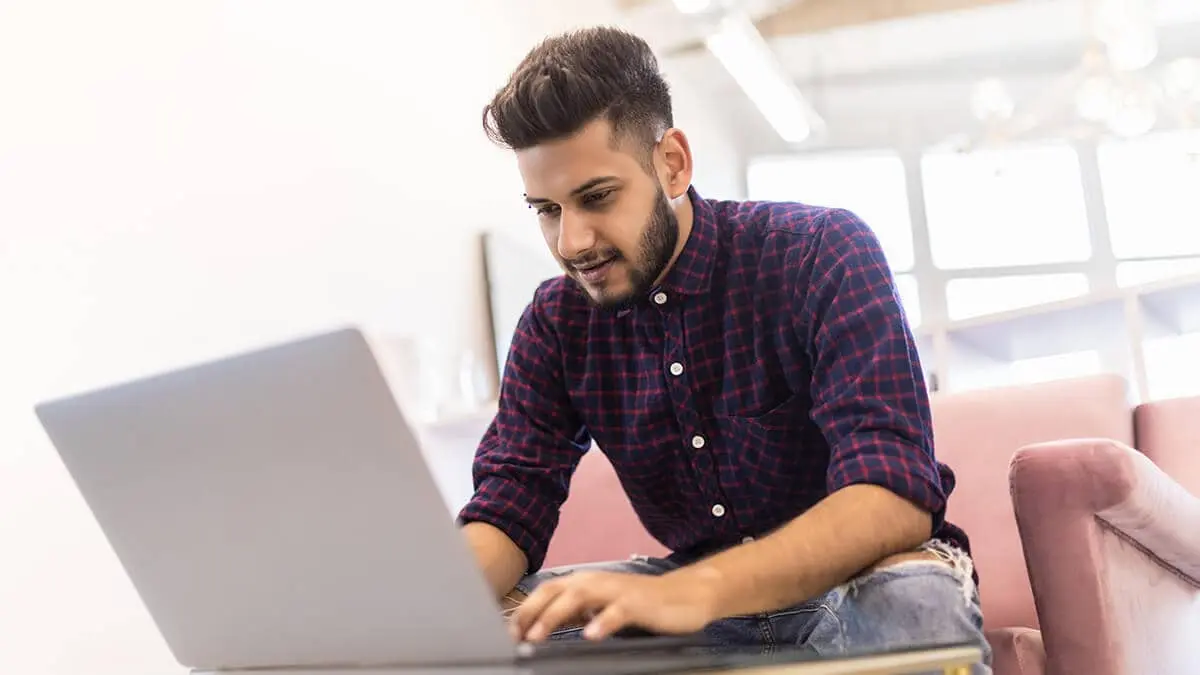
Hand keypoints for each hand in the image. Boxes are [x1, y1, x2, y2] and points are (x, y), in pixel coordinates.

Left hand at [509, 570, 718, 641]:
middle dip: (531, 612)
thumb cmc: (640, 605)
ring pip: (579, 596)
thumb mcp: (601, 609)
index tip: (508, 632)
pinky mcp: (638, 604)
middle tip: (514, 635)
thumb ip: (574, 614)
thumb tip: (540, 627)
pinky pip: (617, 611)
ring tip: (538, 636)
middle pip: (556, 590)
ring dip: (555, 616)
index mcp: (585, 583)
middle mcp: (596, 582)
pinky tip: (590, 635)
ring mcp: (617, 591)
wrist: (686, 595)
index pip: (547, 591)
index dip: (525, 610)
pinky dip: (602, 622)